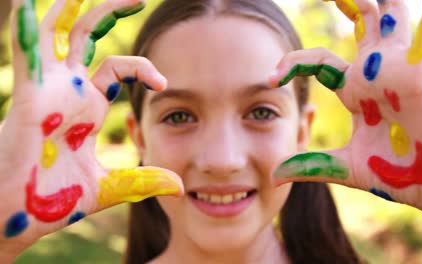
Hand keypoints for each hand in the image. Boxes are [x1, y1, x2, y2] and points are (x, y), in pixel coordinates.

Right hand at [0, 0, 182, 255]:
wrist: (20, 217)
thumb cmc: (56, 199)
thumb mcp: (109, 186)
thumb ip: (143, 180)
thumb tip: (181, 186)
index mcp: (88, 105)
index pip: (119, 68)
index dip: (143, 68)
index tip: (164, 84)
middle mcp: (68, 89)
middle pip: (89, 37)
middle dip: (111, 12)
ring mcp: (48, 88)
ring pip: (61, 31)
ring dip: (76, 5)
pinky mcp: (30, 95)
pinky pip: (27, 49)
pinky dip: (27, 24)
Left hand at [269, 0, 421, 252]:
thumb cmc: (397, 174)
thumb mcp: (346, 166)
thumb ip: (311, 165)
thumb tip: (275, 176)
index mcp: (356, 91)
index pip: (319, 63)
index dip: (293, 64)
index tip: (269, 79)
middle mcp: (375, 74)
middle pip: (360, 27)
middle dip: (350, 6)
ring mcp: (397, 70)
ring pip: (389, 20)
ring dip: (380, 2)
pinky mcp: (419, 75)